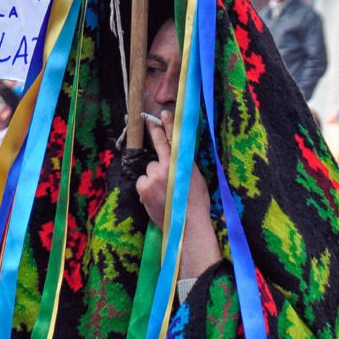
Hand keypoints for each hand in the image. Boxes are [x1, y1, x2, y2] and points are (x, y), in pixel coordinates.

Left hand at [136, 111, 221, 279]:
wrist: (187, 225)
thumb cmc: (196, 204)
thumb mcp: (195, 178)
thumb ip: (184, 166)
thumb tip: (175, 159)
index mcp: (181, 162)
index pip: (172, 138)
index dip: (167, 124)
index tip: (163, 113)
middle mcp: (167, 165)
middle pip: (157, 156)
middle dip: (159, 160)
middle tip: (153, 131)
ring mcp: (154, 175)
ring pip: (149, 172)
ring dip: (153, 180)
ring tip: (164, 195)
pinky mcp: (144, 186)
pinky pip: (143, 183)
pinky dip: (147, 190)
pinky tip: (156, 199)